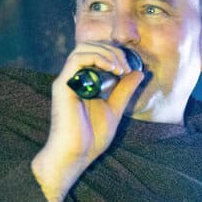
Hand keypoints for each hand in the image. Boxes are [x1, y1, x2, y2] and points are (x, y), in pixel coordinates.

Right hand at [31, 41, 144, 201]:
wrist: (76, 155)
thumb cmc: (92, 138)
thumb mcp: (115, 110)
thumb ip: (124, 91)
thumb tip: (139, 72)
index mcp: (83, 82)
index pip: (96, 54)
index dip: (114, 54)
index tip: (131, 66)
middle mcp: (73, 78)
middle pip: (89, 47)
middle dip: (112, 52)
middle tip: (127, 65)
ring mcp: (66, 80)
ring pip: (82, 49)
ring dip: (106, 54)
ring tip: (121, 68)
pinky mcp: (62, 85)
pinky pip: (77, 60)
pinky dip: (96, 59)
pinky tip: (112, 69)